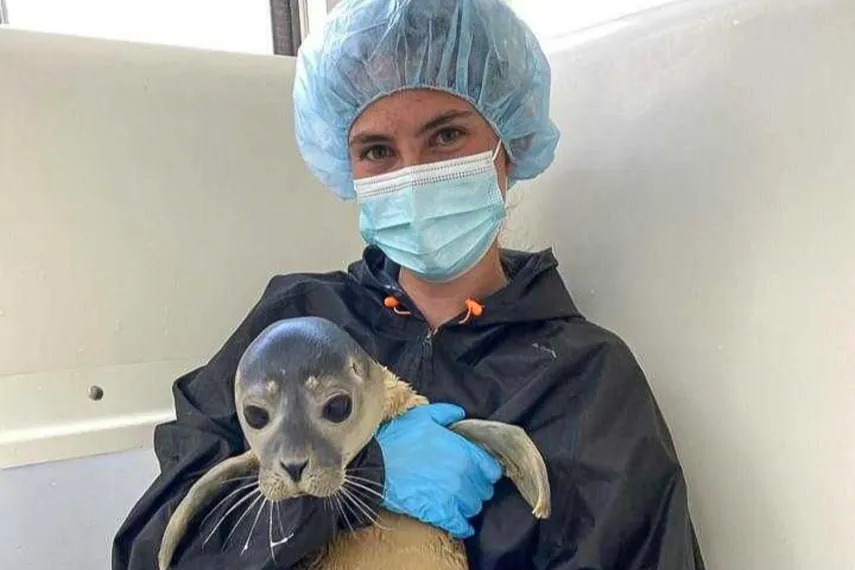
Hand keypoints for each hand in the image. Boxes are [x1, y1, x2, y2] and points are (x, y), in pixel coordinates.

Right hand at [375, 403, 502, 538]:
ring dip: (468, 505)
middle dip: (478, 488)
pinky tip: (462, 525)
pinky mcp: (438, 513)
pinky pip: (460, 525)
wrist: (374, 463)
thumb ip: (447, 413)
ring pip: (474, 507)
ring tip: (460, 501)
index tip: (481, 471)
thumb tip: (460, 415)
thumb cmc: (398, 438)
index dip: (487, 470)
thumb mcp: (423, 416)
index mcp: (463, 452)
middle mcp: (462, 475)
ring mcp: (452, 496)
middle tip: (468, 485)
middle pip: (484, 490)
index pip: (492, 469)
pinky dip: (463, 526)